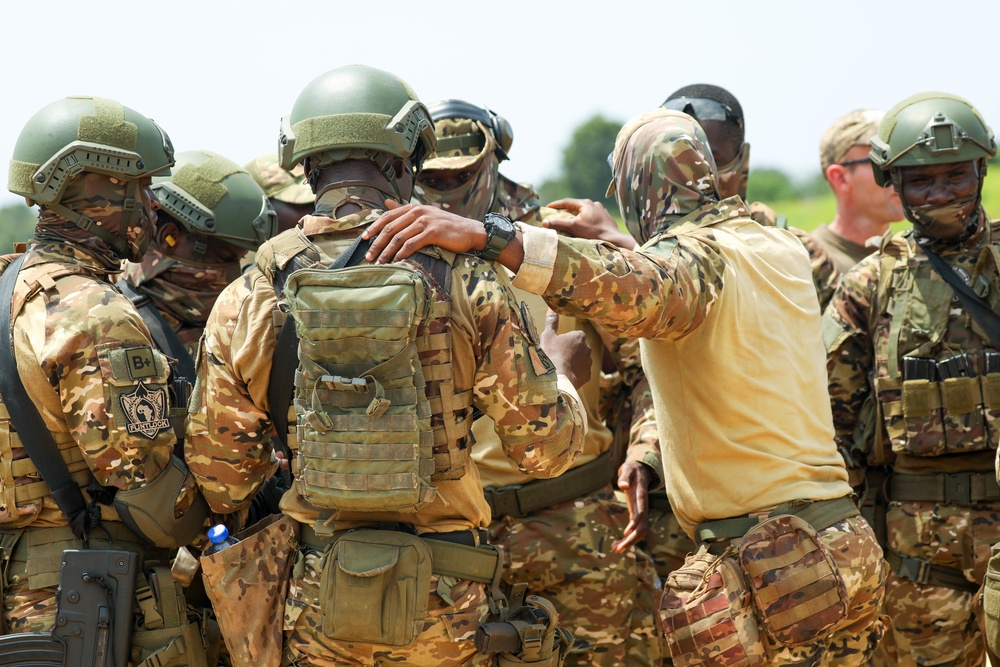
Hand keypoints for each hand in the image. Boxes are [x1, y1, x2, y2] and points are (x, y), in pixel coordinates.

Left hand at [362, 199, 487, 262]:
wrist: (470, 232)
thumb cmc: (447, 226)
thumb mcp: (425, 214)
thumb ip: (405, 209)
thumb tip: (386, 203)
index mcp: (414, 207)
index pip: (387, 216)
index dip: (373, 227)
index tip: (363, 239)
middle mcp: (418, 212)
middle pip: (390, 227)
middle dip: (376, 243)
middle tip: (368, 256)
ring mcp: (425, 221)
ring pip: (398, 237)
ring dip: (386, 252)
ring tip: (380, 263)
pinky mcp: (433, 232)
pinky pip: (411, 244)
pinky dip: (401, 254)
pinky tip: (396, 261)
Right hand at [539, 310, 590, 389]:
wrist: (557, 379)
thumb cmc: (551, 355)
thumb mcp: (547, 336)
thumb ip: (551, 321)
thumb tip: (552, 307)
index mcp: (579, 336)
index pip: (575, 335)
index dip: (566, 340)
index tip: (558, 346)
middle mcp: (587, 348)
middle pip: (579, 348)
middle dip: (572, 351)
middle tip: (559, 357)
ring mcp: (589, 362)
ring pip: (581, 360)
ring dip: (574, 362)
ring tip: (561, 367)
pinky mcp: (588, 375)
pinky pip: (582, 373)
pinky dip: (575, 373)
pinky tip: (566, 375)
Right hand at [543, 198, 636, 249]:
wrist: (614, 239)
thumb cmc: (593, 232)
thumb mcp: (573, 227)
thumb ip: (558, 223)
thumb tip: (544, 222)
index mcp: (585, 203)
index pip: (567, 202)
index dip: (556, 205)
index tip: (547, 207)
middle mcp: (593, 204)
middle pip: (575, 206)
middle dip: (565, 210)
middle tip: (556, 213)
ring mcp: (601, 210)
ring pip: (584, 211)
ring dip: (575, 215)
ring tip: (569, 220)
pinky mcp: (605, 218)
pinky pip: (591, 216)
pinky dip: (584, 219)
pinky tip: (583, 225)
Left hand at [611, 461, 654, 552]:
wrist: (641, 469)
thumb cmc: (633, 468)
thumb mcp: (628, 469)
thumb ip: (625, 477)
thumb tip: (623, 486)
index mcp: (641, 496)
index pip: (641, 512)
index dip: (635, 523)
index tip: (626, 533)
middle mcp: (643, 507)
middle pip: (642, 527)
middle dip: (631, 539)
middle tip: (617, 549)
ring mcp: (641, 512)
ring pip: (640, 532)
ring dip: (629, 542)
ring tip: (615, 550)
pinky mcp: (637, 514)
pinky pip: (635, 530)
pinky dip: (627, 539)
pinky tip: (616, 544)